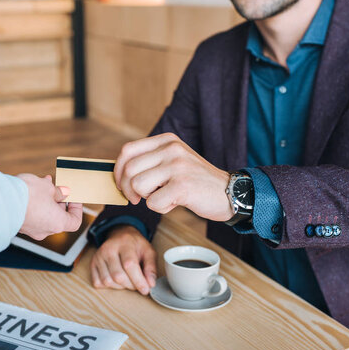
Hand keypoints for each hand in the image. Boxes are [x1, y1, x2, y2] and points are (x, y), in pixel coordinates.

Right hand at [17, 174, 82, 239]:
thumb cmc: (26, 195)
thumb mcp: (47, 187)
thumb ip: (58, 192)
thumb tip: (63, 193)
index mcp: (57, 223)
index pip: (74, 221)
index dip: (76, 209)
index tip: (73, 198)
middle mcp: (45, 230)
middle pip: (58, 217)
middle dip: (59, 200)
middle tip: (57, 187)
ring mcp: (31, 230)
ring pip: (44, 214)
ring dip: (46, 200)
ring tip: (44, 183)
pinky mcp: (19, 225)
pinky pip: (33, 215)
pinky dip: (35, 204)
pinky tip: (32, 190)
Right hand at [90, 225, 156, 294]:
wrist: (120, 235)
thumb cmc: (135, 245)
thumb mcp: (148, 251)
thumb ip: (151, 267)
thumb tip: (150, 284)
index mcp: (124, 244)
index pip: (129, 265)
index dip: (138, 280)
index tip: (145, 289)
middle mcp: (108, 249)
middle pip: (118, 276)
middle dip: (131, 285)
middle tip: (138, 283)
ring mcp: (98, 256)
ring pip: (108, 281)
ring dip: (120, 286)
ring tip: (127, 279)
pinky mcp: (92, 263)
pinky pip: (98, 283)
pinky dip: (109, 286)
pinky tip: (116, 279)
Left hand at [114, 133, 232, 220]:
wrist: (231, 192)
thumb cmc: (197, 181)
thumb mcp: (174, 161)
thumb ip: (152, 162)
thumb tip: (120, 174)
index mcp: (167, 141)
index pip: (127, 151)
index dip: (118, 170)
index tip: (121, 184)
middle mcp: (172, 149)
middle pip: (129, 169)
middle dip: (127, 189)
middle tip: (137, 199)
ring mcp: (178, 166)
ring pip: (137, 185)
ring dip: (146, 198)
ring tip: (163, 197)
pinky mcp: (182, 186)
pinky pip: (153, 202)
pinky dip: (161, 208)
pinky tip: (175, 203)